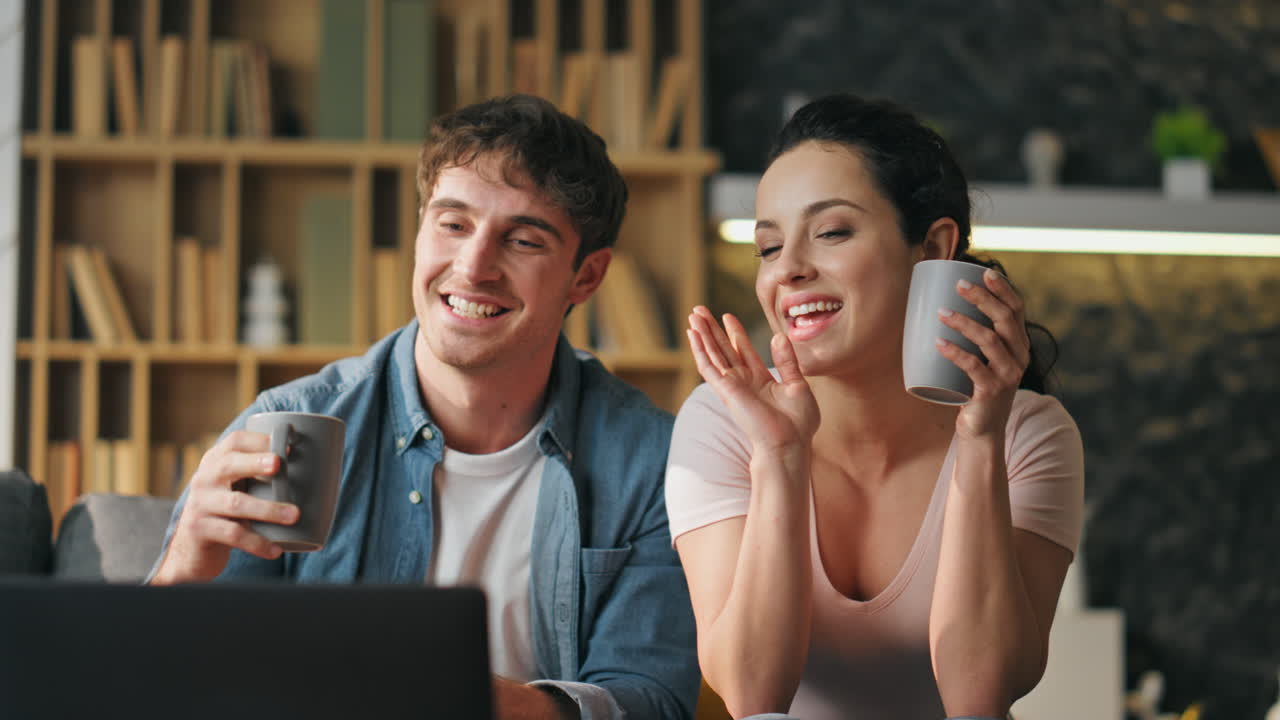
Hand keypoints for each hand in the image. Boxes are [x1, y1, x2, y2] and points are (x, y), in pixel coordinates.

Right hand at [151, 431, 299, 583]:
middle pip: (229, 465)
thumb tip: (316, 469)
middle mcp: (204, 478)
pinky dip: (257, 543)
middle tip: (279, 464)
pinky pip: (233, 534)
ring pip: (236, 503)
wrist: (192, 550)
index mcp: (216, 462)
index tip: (287, 447)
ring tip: (295, 515)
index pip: (234, 441)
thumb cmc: (228, 513)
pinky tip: (275, 550)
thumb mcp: (237, 489)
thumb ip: (260, 477)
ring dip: (268, 509)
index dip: (259, 441)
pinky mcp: (199, 529)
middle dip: (255, 462)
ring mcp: (200, 504)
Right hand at [686, 306, 819, 453]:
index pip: (743, 350)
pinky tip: (693, 335)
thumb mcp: (797, 384)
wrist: (790, 442)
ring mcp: (732, 385)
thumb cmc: (798, 422)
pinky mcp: (726, 390)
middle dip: (712, 329)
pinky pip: (708, 367)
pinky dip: (699, 350)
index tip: (728, 316)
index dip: (735, 332)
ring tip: (693, 315)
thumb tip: (779, 336)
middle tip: (699, 310)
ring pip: (712, 354)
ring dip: (702, 334)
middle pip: (723, 349)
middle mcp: (743, 381)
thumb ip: (787, 360)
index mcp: (759, 380)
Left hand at [935, 268, 1030, 438]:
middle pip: (1005, 319)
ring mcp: (1007, 375)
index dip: (1003, 289)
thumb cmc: (975, 386)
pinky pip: (974, 367)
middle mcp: (1019, 357)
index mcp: (1019, 344)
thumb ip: (972, 337)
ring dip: (964, 323)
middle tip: (959, 285)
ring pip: (989, 340)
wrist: (982, 429)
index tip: (985, 272)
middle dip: (982, 299)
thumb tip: (939, 303)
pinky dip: (955, 353)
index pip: (1017, 309)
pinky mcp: (991, 392)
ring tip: (941, 312)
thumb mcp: (981, 358)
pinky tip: (939, 342)